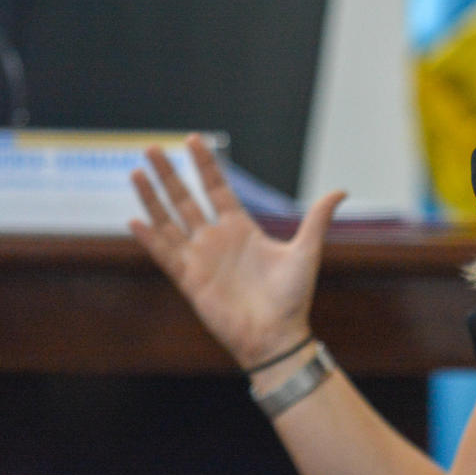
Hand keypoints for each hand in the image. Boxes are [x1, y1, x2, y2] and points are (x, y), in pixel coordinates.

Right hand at [129, 134, 345, 369]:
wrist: (278, 335)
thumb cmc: (293, 297)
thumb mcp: (307, 251)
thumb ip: (317, 219)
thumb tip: (341, 191)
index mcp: (241, 229)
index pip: (217, 188)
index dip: (205, 165)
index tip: (194, 140)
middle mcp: (216, 239)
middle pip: (186, 199)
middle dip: (170, 174)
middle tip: (152, 148)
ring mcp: (200, 258)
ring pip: (169, 221)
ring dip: (152, 198)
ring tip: (137, 172)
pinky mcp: (190, 280)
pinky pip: (165, 255)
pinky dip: (149, 238)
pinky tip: (134, 220)